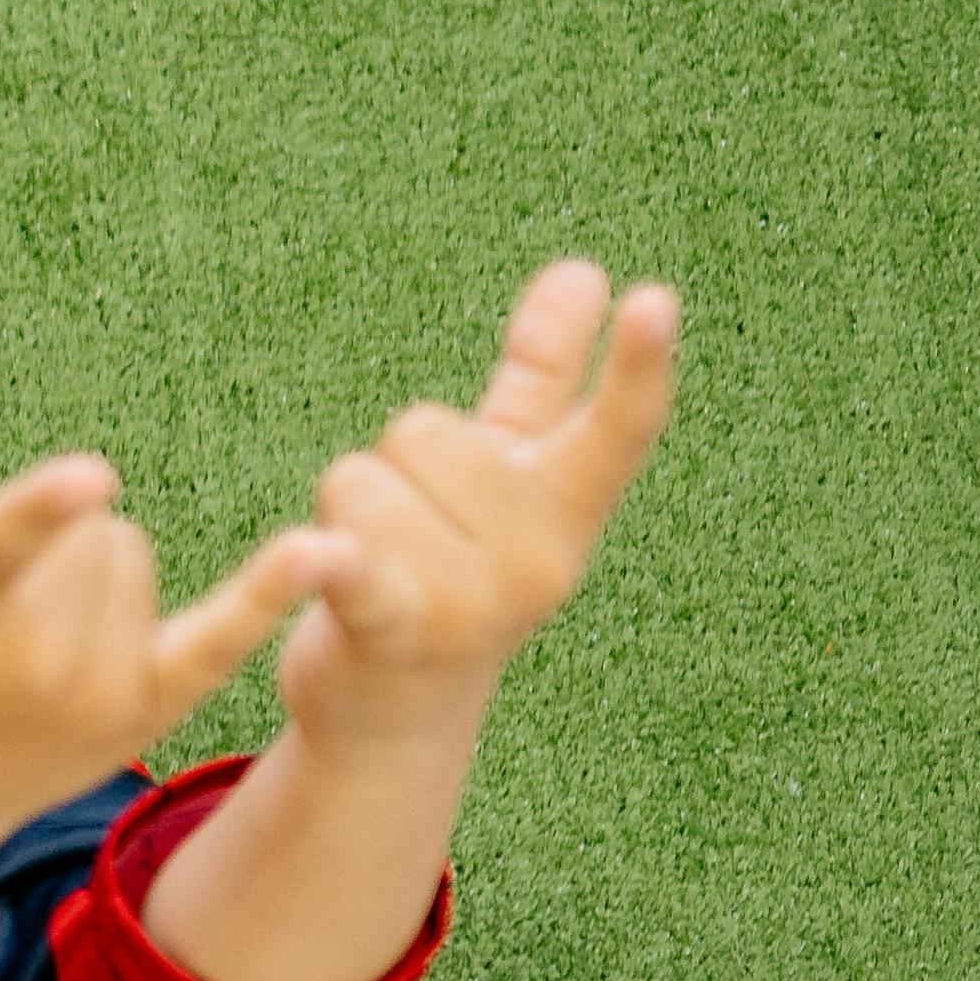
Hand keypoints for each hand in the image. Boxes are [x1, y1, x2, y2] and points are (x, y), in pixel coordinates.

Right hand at [0, 445, 340, 877]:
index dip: (37, 515)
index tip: (93, 469)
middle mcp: (18, 670)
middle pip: (86, 540)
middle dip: (46, 549)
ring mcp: (87, 699)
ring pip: (135, 565)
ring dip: (92, 581)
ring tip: (29, 640)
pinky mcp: (142, 715)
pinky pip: (219, 639)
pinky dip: (270, 598)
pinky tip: (327, 555)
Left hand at [267, 262, 679, 757]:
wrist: (398, 711)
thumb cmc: (454, 568)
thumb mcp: (509, 474)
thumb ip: (545, 374)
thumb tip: (587, 269)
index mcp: (568, 509)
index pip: (614, 427)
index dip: (635, 364)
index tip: (653, 299)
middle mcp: (538, 559)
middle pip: (424, 431)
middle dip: (394, 467)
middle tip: (409, 535)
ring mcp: (473, 603)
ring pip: (363, 478)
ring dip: (343, 512)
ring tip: (371, 568)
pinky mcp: (393, 634)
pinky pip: (359, 571)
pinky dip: (338, 565)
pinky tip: (325, 557)